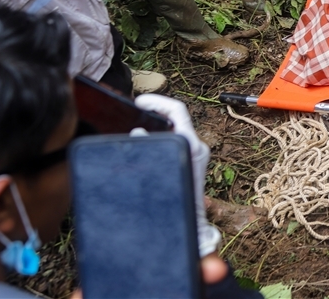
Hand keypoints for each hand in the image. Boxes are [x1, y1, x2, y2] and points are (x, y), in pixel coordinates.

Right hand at [134, 94, 222, 256]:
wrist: (190, 226)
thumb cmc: (178, 206)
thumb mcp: (162, 177)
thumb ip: (150, 152)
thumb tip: (138, 133)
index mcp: (192, 146)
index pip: (177, 111)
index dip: (158, 102)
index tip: (140, 101)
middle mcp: (196, 146)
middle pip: (176, 118)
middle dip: (155, 111)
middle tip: (133, 110)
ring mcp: (194, 154)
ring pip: (174, 130)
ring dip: (155, 125)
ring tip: (132, 125)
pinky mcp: (189, 162)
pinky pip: (173, 143)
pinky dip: (158, 139)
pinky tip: (140, 146)